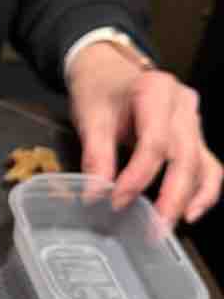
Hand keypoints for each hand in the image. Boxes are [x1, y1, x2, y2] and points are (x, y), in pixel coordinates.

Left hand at [68, 44, 221, 226]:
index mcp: (156, 90)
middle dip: (170, 196)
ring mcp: (193, 121)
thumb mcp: (90, 116)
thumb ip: (95, 154)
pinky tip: (190, 212)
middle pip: (185, 155)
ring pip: (202, 163)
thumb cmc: (100, 90)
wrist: (107, 71)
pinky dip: (203, 190)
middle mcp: (183, 105)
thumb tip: (94, 194)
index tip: (116, 200)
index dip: (137, 176)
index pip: (154, 142)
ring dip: (189, 198)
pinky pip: (208, 165)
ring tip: (169, 226)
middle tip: (153, 228)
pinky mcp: (194, 136)